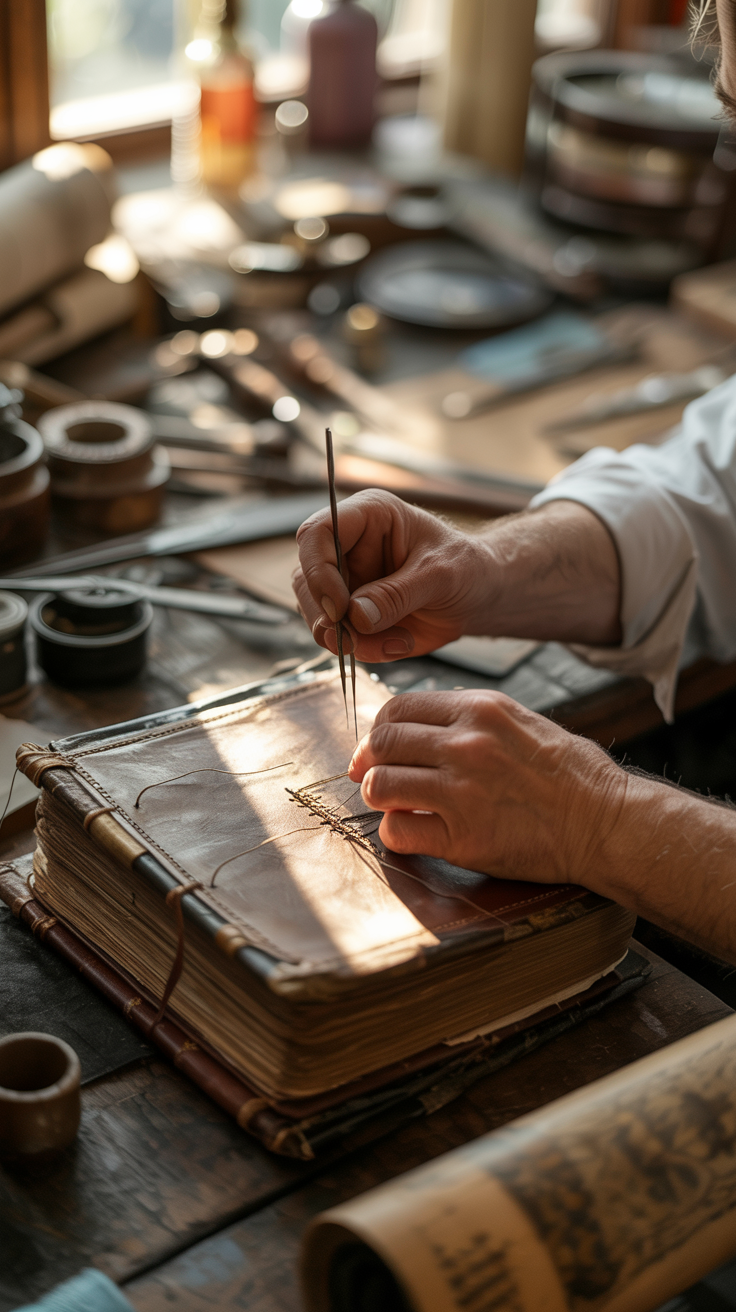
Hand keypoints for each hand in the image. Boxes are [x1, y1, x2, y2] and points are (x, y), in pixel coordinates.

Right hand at [293, 490, 487, 661]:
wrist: (479, 595)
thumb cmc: (466, 567)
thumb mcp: (441, 575)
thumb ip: (398, 594)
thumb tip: (355, 616)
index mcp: (366, 517)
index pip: (316, 534)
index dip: (319, 571)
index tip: (340, 609)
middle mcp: (347, 547)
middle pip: (306, 579)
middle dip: (329, 617)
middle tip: (358, 640)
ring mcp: (346, 582)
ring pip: (317, 614)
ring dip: (351, 639)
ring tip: (399, 641)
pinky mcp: (352, 613)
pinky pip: (340, 638)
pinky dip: (366, 650)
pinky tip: (400, 643)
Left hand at [348, 689, 628, 884]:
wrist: (606, 821)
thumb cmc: (571, 774)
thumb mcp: (521, 721)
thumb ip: (470, 720)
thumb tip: (420, 728)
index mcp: (480, 709)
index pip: (398, 708)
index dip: (379, 731)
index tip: (377, 749)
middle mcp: (466, 744)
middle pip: (383, 743)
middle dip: (369, 762)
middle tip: (371, 778)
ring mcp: (462, 791)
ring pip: (380, 785)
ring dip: (379, 797)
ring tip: (395, 805)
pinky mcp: (464, 837)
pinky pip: (399, 831)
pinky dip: (396, 834)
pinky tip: (413, 832)